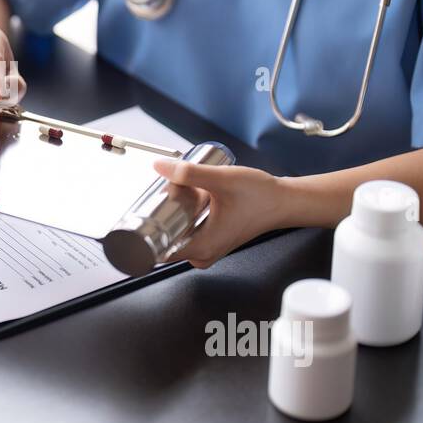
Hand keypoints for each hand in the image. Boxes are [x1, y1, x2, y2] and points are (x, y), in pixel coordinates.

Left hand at [152, 160, 286, 268]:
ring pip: (175, 237)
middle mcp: (203, 255)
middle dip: (156, 219)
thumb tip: (160, 167)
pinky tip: (185, 201)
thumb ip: (190, 173)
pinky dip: (182, 219)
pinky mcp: (213, 241)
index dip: (142, 234)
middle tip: (159, 196)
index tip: (138, 214)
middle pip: (163, 242)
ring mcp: (208, 250)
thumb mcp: (221, 180)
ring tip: (172, 195)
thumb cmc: (260, 196)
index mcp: (202, 248)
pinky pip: (186, 234)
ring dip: (170, 217)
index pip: (156, 253)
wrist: (283, 200)